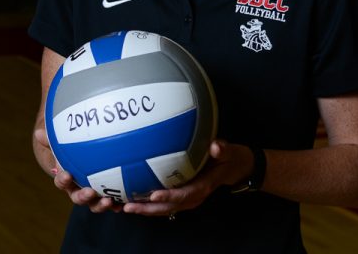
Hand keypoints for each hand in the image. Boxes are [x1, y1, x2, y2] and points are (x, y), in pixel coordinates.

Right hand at [33, 126, 122, 212]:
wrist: (85, 164)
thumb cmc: (73, 154)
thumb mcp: (64, 146)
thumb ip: (53, 140)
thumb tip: (37, 132)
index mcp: (66, 180)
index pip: (61, 181)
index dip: (63, 180)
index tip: (67, 174)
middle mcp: (78, 191)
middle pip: (78, 198)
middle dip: (83, 197)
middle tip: (90, 191)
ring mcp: (93, 197)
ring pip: (95, 205)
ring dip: (101, 205)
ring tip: (110, 201)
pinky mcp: (107, 198)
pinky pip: (112, 203)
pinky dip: (118, 204)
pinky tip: (126, 202)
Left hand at [123, 140, 251, 216]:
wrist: (233, 168)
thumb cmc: (229, 158)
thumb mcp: (229, 152)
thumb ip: (223, 149)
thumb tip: (216, 147)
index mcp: (203, 186)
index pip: (185, 194)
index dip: (170, 196)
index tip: (154, 194)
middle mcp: (193, 196)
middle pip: (169, 207)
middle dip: (149, 208)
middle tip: (128, 206)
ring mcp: (186, 198)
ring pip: (164, 208)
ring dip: (145, 209)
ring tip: (124, 207)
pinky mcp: (181, 196)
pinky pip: (163, 203)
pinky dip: (148, 203)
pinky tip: (131, 199)